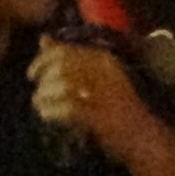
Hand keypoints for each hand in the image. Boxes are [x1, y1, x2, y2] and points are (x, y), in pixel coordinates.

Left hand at [29, 37, 155, 157]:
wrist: (141, 136)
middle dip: (42, 80)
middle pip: (61, 67)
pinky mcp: (99, 115)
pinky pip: (67, 108)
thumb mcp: (95, 75)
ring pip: (62, 86)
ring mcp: (104, 93)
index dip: (42, 61)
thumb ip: (69, 57)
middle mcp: (105, 72)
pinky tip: (47, 116)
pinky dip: (51, 111)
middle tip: (38, 94)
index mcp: (105, 59)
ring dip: (44, 96)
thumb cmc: (117, 106)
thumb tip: (43, 38)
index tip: (32, 74)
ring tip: (40, 106)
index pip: (65, 51)